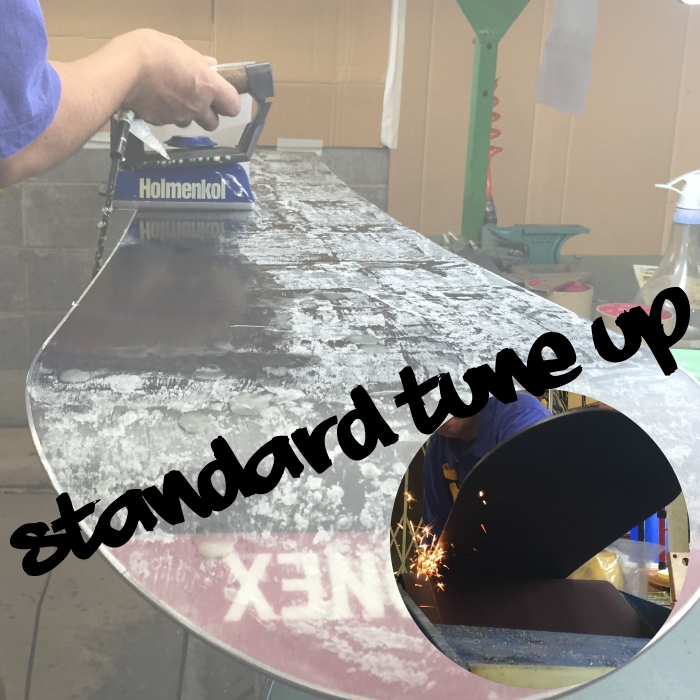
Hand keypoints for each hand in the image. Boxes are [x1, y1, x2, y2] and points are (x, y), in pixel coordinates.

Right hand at [118, 29, 240, 130]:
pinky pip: (170, 121)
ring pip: (190, 123)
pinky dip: (166, 113)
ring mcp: (180, 116)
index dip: (229, 103)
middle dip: (208, 114)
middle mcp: (198, 106)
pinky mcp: (162, 122)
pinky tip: (157, 98)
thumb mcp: (179, 47)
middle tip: (198, 99)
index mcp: (208, 86)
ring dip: (187, 114)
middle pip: (213, 123)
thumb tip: (210, 66)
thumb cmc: (153, 51)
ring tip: (173, 96)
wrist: (124, 70)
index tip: (223, 97)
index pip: (233, 106)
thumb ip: (198, 61)